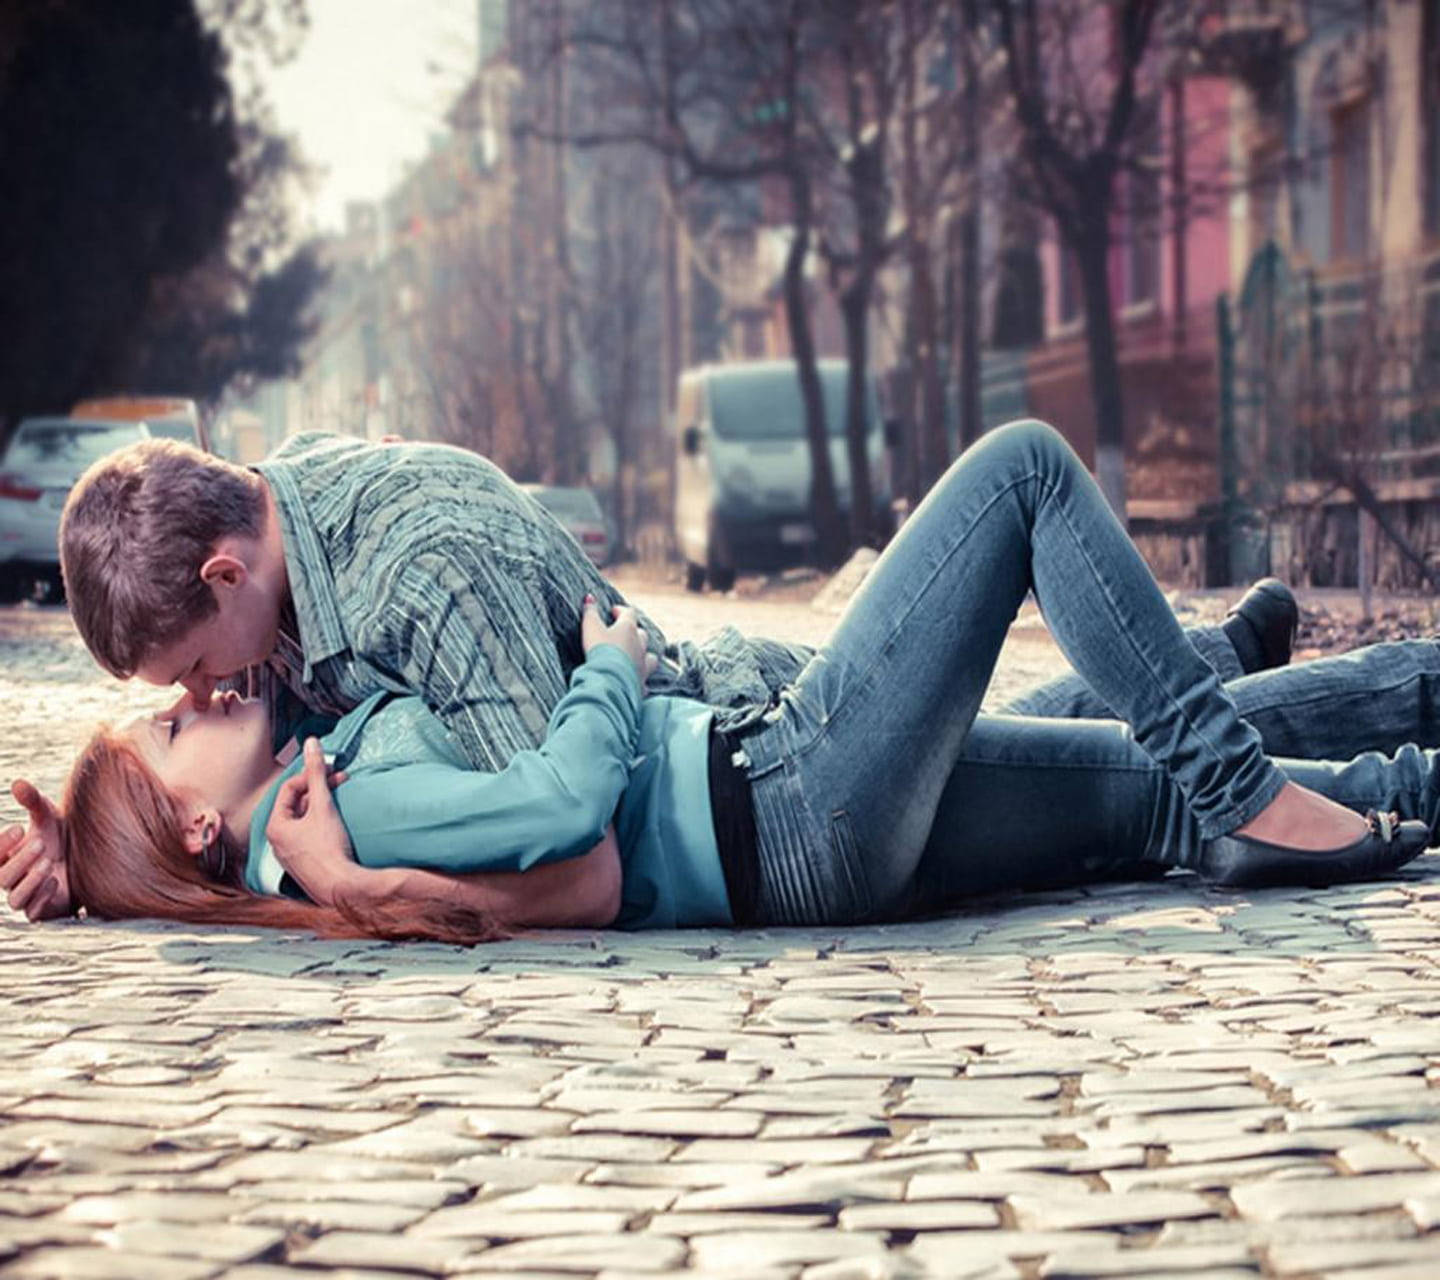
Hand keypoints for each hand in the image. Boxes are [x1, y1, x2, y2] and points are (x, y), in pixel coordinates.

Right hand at [0, 779, 71, 919]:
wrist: (88, 861)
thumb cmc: (60, 837)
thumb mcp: (49, 817)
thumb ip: (33, 802)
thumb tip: (18, 782)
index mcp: (7, 857)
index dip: (1, 844)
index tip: (19, 827)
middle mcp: (13, 879)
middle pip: (1, 877)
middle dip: (19, 861)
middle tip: (41, 843)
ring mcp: (27, 896)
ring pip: (14, 899)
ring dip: (30, 881)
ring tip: (49, 863)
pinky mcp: (45, 911)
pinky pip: (33, 913)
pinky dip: (41, 898)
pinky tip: (55, 882)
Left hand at [265, 739, 352, 907]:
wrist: (341, 886)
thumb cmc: (328, 847)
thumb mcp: (323, 805)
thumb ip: (316, 773)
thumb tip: (311, 743)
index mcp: (275, 826)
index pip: (289, 789)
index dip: (310, 776)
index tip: (330, 772)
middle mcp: (276, 842)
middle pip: (295, 805)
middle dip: (317, 790)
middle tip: (339, 782)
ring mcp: (289, 855)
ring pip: (303, 820)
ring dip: (321, 806)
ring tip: (339, 801)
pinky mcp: (303, 864)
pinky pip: (308, 836)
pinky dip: (321, 824)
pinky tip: (337, 823)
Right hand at [580, 596, 657, 687]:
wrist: (609, 680)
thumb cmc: (600, 651)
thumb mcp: (591, 628)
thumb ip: (590, 612)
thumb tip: (589, 598)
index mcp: (628, 629)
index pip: (629, 614)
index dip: (621, 611)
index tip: (614, 612)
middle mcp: (639, 646)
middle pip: (642, 635)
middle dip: (634, 632)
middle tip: (624, 633)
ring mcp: (642, 665)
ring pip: (650, 658)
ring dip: (644, 655)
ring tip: (636, 656)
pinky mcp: (640, 683)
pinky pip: (644, 681)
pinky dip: (640, 680)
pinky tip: (635, 682)